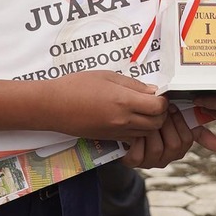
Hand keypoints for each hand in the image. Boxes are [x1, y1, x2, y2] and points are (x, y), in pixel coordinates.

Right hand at [39, 70, 170, 140]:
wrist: (53, 107)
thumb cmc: (76, 86)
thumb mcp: (107, 76)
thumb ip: (133, 84)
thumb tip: (152, 90)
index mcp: (124, 101)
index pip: (159, 107)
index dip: (163, 100)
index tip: (157, 92)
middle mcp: (123, 120)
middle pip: (158, 123)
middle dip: (161, 113)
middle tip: (153, 101)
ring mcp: (116, 132)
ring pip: (147, 132)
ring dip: (151, 122)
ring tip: (142, 109)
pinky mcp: (109, 138)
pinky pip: (133, 138)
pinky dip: (138, 131)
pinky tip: (130, 118)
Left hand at [124, 108, 215, 169]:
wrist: (127, 122)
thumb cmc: (155, 120)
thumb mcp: (177, 122)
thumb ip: (198, 130)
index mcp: (179, 149)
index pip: (188, 138)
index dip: (180, 122)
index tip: (173, 107)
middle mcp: (166, 159)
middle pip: (174, 145)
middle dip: (166, 124)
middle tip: (159, 110)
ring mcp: (149, 161)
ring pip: (157, 148)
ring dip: (152, 130)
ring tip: (148, 117)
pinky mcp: (133, 162)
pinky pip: (138, 154)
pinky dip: (136, 139)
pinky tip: (135, 129)